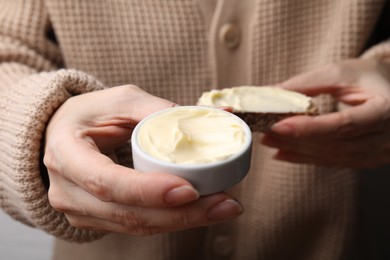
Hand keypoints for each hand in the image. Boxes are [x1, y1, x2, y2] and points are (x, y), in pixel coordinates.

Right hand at [44, 85, 241, 234]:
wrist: (62, 134)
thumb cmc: (90, 114)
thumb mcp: (120, 101)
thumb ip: (160, 110)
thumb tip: (216, 116)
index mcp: (67, 154)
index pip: (107, 181)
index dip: (149, 190)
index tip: (191, 190)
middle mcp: (69, 190)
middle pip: (128, 213)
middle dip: (181, 214)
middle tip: (225, 204)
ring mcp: (80, 210)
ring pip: (136, 225)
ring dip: (183, 221)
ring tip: (222, 208)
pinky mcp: (96, 219)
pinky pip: (136, 225)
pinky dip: (170, 220)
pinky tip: (199, 211)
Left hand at [261, 59, 389, 168]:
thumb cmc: (371, 77)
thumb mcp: (342, 72)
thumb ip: (307, 84)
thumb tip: (269, 93)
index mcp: (387, 110)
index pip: (344, 125)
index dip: (309, 128)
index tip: (278, 126)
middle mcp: (387, 138)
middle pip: (334, 144)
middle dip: (296, 140)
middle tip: (266, 132)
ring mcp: (379, 153)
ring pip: (332, 157)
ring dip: (297, 151)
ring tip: (270, 141)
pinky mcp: (368, 159)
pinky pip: (334, 162)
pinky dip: (307, 157)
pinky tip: (284, 152)